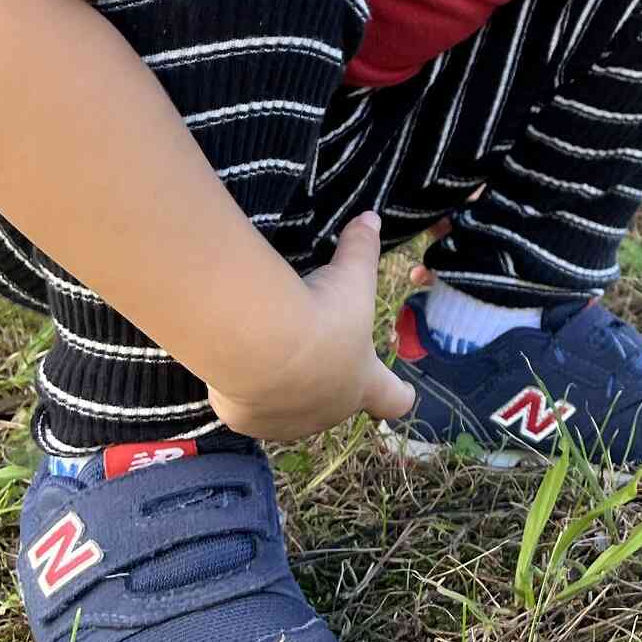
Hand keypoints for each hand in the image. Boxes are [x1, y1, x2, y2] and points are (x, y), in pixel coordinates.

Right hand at [207, 212, 416, 441]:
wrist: (261, 344)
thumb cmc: (320, 314)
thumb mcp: (349, 277)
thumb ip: (361, 249)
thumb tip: (371, 219)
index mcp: (363, 382)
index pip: (395, 400)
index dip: (399, 393)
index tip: (403, 390)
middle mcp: (329, 411)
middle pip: (336, 401)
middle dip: (327, 377)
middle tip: (311, 346)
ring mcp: (287, 422)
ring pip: (291, 410)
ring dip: (285, 388)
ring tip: (270, 352)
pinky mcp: (246, 421)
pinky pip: (248, 408)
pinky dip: (244, 391)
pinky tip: (238, 365)